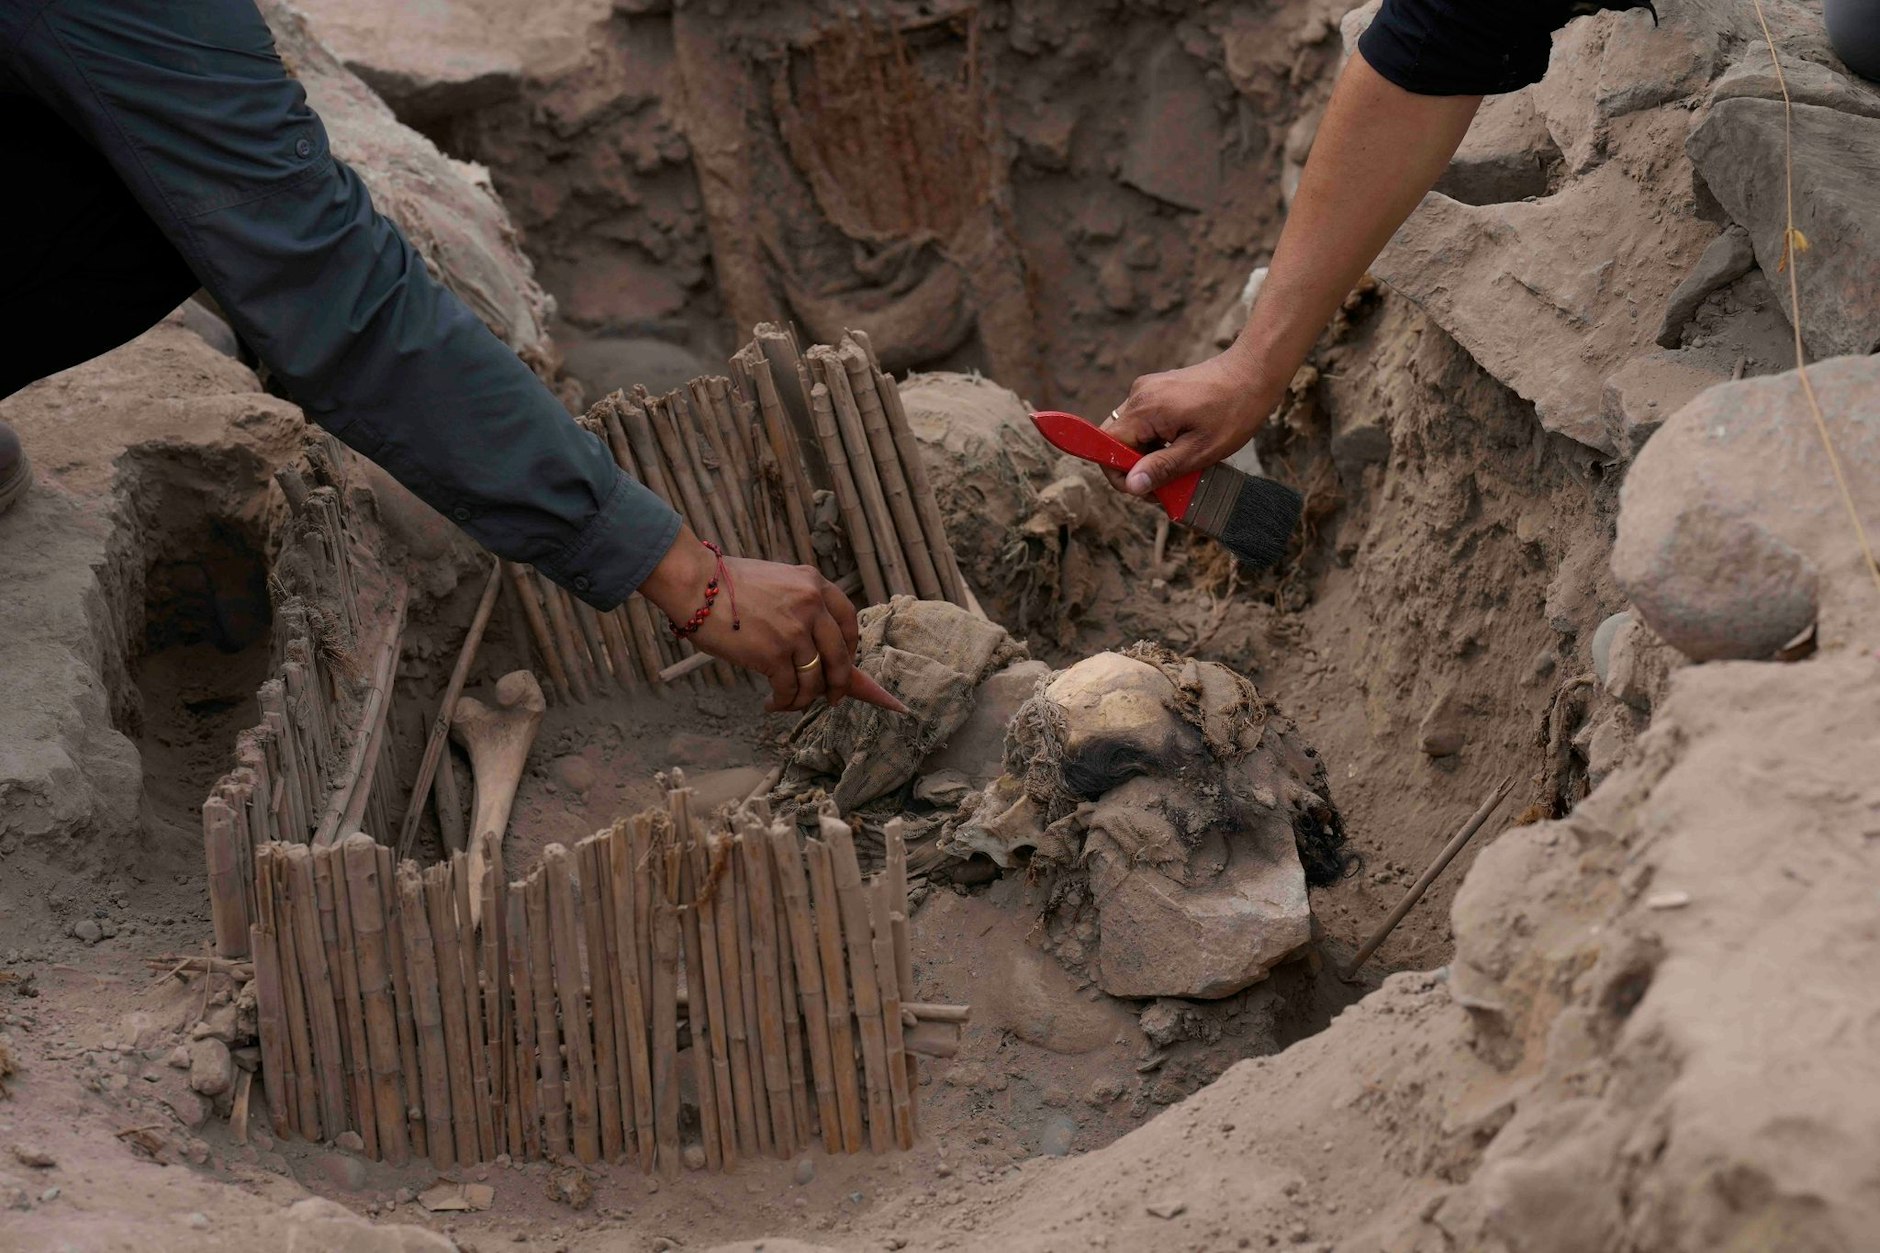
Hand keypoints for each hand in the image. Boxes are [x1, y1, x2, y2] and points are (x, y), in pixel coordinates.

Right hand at [640, 530, 908, 714]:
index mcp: (814, 583)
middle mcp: (812, 606)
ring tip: (790, 703)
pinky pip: (789, 689)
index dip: (850, 647)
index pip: (848, 619)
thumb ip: (799, 603)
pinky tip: (771, 704)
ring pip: (815, 679)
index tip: (845, 661)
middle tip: (832, 698)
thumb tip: (814, 641)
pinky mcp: (774, 655)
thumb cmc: (727, 584)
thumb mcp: (776, 581)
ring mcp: (795, 631)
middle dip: (839, 684)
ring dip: (805, 698)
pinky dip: (783, 702)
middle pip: (840, 656)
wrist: (696, 584)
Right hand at [1103, 345, 1280, 496]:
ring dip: (1147, 454)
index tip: (1149, 488)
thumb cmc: (1233, 411)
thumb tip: (1132, 486)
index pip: (1107, 447)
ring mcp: (1147, 389)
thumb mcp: (1199, 450)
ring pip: (1130, 433)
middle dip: (1135, 466)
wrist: (1254, 372)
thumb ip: (1162, 468)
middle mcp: (1138, 395)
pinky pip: (1143, 421)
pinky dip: (1155, 439)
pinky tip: (1181, 445)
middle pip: (1116, 440)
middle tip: (1166, 483)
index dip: (1121, 474)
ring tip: (1179, 464)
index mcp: (1145, 409)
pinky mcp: (1157, 389)